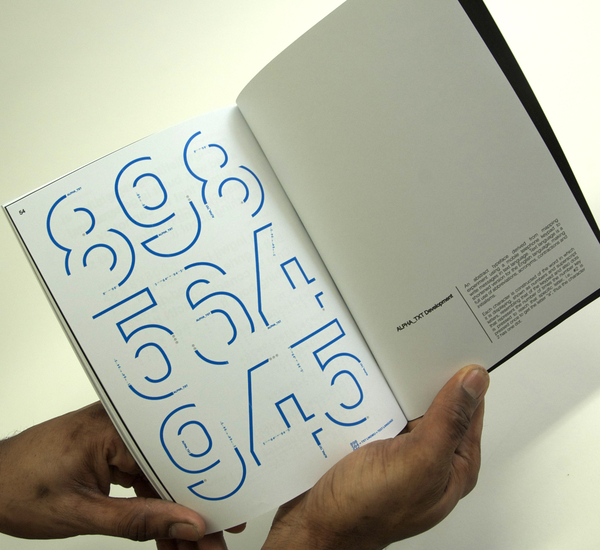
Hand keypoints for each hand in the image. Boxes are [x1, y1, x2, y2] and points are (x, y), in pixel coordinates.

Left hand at [0, 402, 235, 548]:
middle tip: (215, 542)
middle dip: (192, 508)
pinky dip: (152, 508)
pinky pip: (142, 478)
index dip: (204, 491)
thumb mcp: (81, 513)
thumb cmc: (16, 488)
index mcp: (113, 426)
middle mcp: (120, 422)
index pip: (173, 459)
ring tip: (193, 548)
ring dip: (174, 513)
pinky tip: (167, 536)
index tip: (228, 519)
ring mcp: (116, 436)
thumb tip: (188, 524)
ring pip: (159, 477)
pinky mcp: (111, 450)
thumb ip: (138, 520)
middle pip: (171, 468)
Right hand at [262, 364, 488, 549]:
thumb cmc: (365, 510)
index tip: (451, 344)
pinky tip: (361, 383)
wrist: (312, 527)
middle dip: (423, 375)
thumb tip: (476, 380)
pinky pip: (375, 409)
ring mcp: (397, 450)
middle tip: (413, 344)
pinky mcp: (369, 444)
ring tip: (384, 362)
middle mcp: (428, 457)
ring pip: (402, 403)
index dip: (463, 375)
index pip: (470, 407)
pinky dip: (370, 395)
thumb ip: (449, 421)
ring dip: (393, 385)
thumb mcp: (418, 463)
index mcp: (453, 464)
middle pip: (434, 402)